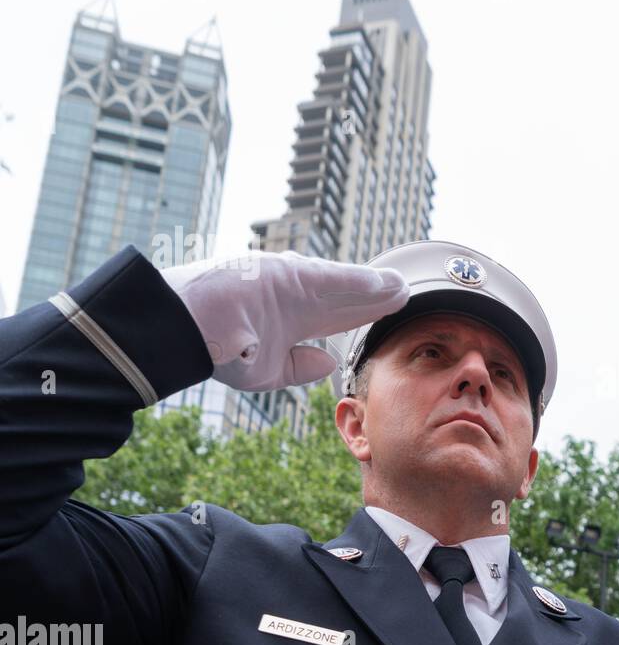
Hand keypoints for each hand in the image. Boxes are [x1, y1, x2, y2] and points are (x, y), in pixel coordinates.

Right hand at [163, 251, 408, 390]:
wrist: (186, 332)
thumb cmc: (216, 352)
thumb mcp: (265, 371)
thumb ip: (298, 368)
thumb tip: (328, 362)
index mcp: (288, 322)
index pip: (336, 321)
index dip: (363, 318)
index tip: (388, 319)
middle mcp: (292, 300)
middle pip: (346, 301)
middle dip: (376, 300)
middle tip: (406, 297)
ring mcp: (290, 284)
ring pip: (344, 286)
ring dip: (375, 287)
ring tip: (403, 286)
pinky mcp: (287, 273)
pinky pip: (332, 277)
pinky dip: (361, 280)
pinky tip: (386, 282)